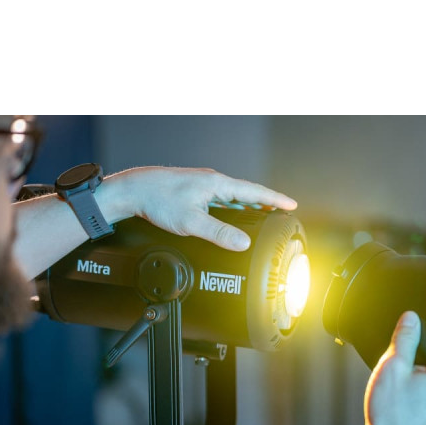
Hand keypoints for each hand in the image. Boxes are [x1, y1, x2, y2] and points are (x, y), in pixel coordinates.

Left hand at [99, 166, 297, 249]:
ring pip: (232, 197)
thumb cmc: (157, 200)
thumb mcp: (191, 222)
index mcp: (217, 184)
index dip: (275, 199)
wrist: (133, 191)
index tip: (292, 205)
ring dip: (248, 206)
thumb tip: (243, 242)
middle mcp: (212, 181)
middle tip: (281, 214)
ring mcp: (202, 186)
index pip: (255, 191)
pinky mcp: (193, 192)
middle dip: (265, 203)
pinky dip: (231, 208)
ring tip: (260, 217)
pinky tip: (229, 218)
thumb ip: (219, 233)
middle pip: (247, 193)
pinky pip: (220, 199)